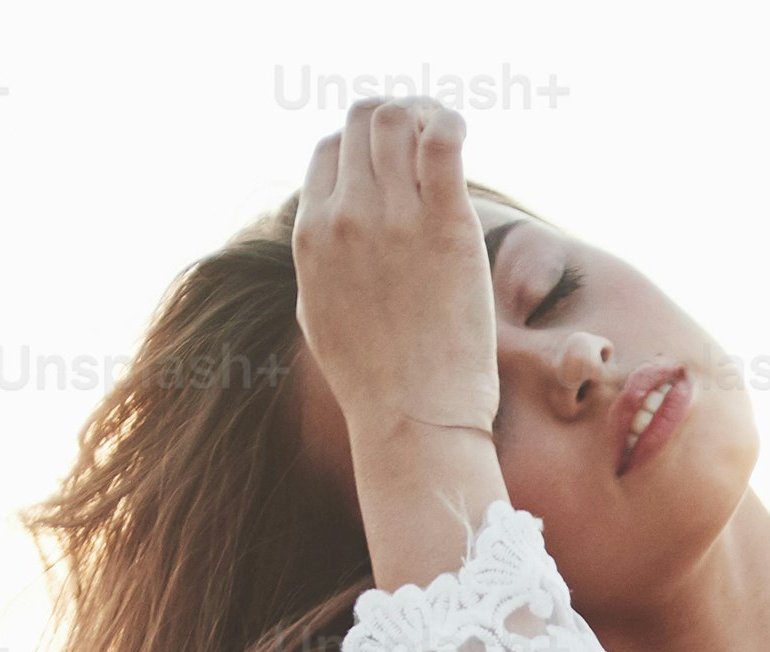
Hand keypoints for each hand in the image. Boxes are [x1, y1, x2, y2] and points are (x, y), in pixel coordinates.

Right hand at [292, 99, 499, 445]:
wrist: (411, 417)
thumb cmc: (373, 380)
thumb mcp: (318, 314)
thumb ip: (317, 263)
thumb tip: (322, 234)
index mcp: (310, 234)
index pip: (327, 150)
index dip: (360, 145)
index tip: (393, 163)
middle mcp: (345, 216)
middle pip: (362, 122)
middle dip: (394, 118)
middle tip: (426, 140)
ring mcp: (393, 217)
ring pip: (397, 119)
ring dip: (424, 115)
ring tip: (446, 136)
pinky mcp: (444, 225)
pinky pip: (442, 140)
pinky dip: (450, 122)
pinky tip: (459, 131)